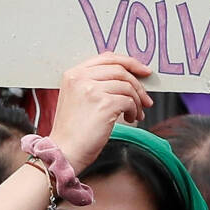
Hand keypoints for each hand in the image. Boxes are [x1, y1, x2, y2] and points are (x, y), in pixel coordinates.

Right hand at [45, 52, 152, 167]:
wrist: (64, 151)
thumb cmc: (72, 131)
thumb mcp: (77, 98)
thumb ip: (95, 83)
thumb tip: (127, 79)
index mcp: (73, 74)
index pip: (107, 58)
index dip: (129, 62)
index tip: (143, 71)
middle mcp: (80, 78)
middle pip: (120, 70)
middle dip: (138, 84)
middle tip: (146, 99)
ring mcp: (91, 90)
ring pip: (127, 86)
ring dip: (137, 101)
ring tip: (135, 114)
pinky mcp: (103, 104)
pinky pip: (129, 101)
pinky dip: (134, 110)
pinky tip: (130, 119)